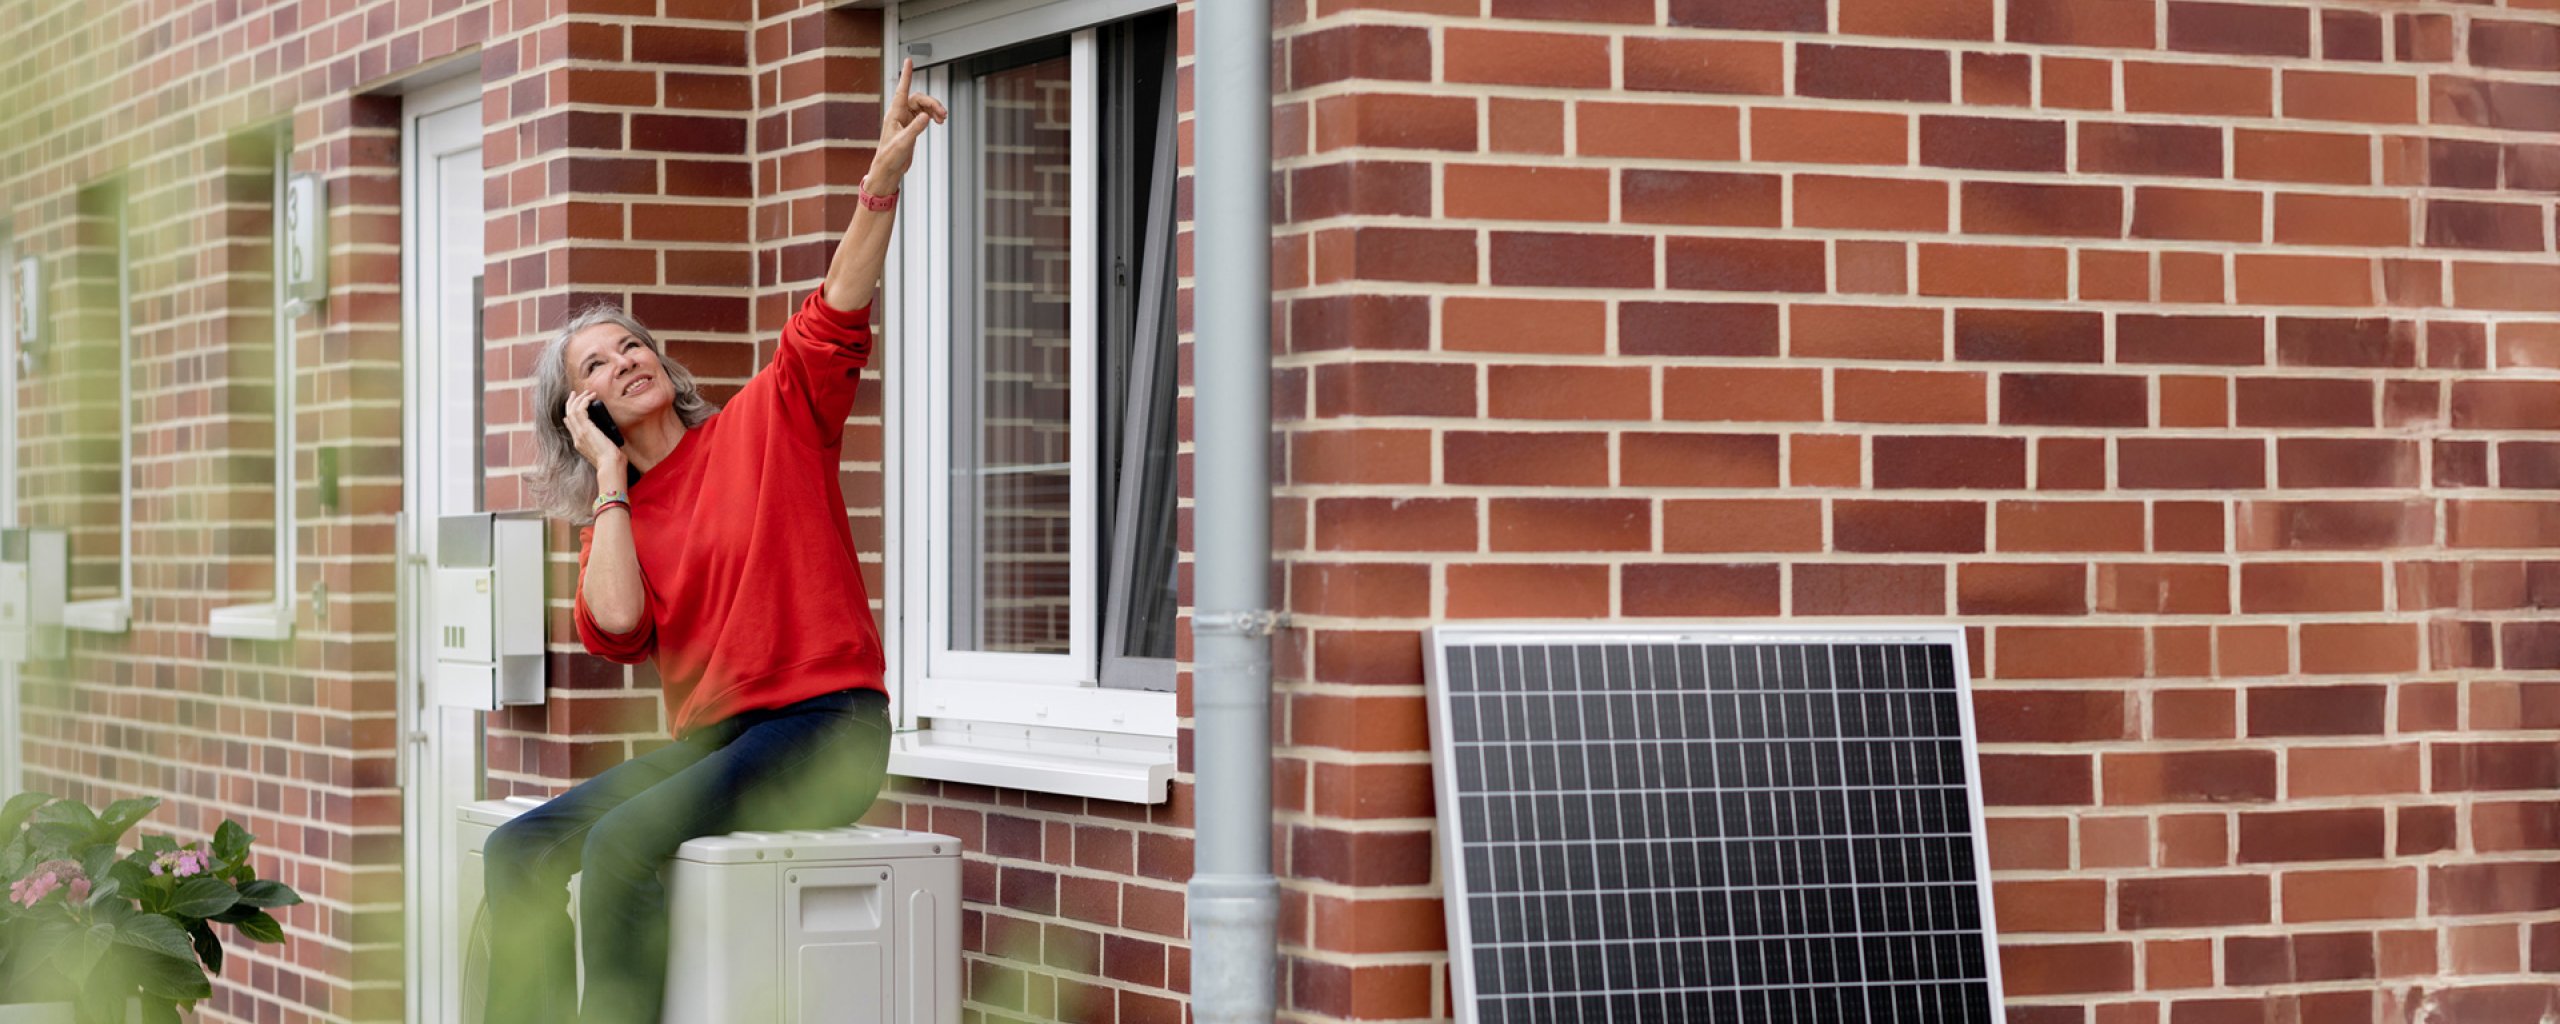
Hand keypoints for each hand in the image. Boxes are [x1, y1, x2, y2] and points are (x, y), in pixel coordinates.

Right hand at [563, 392, 624, 471]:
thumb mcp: (605, 450)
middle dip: (571, 403)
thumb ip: (602, 443)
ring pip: (572, 411)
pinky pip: (580, 410)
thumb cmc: (612, 461)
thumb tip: (606, 436)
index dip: (570, 414)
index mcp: (579, 444)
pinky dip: (585, 401)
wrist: (610, 465)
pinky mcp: (586, 429)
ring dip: (579, 399)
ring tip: (587, 393)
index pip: (570, 426)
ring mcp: (580, 433)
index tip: (574, 406)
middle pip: (568, 416)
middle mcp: (577, 437)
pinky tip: (591, 397)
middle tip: (576, 394)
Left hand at [867, 58, 946, 193]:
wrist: (888, 169)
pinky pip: (924, 115)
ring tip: (943, 119)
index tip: (909, 61)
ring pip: (923, 106)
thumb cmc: (890, 156)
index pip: (902, 89)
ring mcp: (906, 119)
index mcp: (895, 113)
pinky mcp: (911, 127)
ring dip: (934, 110)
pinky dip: (932, 116)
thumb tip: (927, 116)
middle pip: (919, 99)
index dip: (906, 75)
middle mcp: (900, 113)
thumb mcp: (904, 142)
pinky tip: (938, 122)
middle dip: (932, 103)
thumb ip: (915, 128)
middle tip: (943, 114)